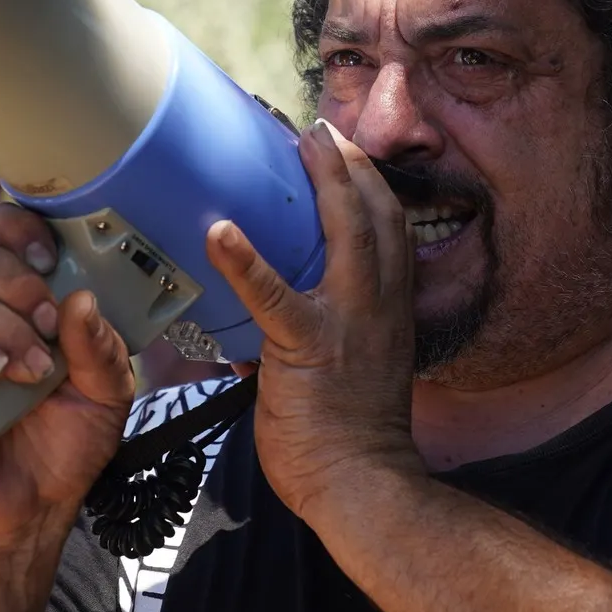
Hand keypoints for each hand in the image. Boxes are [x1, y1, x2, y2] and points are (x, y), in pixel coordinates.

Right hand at [0, 203, 134, 554]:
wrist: (28, 509)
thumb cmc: (66, 442)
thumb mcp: (107, 394)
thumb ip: (101, 348)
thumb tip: (82, 299)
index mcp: (25, 301)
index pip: (4, 234)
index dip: (20, 228)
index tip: (50, 256)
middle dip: (19, 284)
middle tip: (50, 324)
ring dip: (1, 328)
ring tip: (33, 372)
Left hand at [206, 120, 420, 518]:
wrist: (362, 484)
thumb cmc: (350, 436)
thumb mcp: (356, 367)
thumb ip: (331, 330)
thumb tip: (285, 312)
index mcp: (392, 308)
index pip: (391, 227)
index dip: (368, 182)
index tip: (343, 148)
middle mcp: (381, 305)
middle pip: (376, 214)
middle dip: (350, 163)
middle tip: (319, 128)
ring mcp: (349, 322)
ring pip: (346, 234)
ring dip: (322, 182)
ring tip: (294, 143)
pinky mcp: (309, 347)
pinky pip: (277, 296)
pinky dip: (247, 260)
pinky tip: (220, 232)